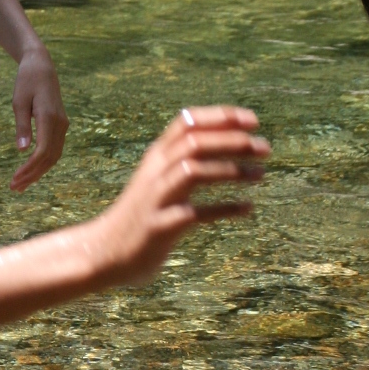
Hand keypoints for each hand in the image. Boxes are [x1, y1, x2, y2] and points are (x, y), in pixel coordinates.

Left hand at [11, 45, 67, 191]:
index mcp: (49, 117)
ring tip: (21, 184)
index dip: (29, 168)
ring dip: (38, 172)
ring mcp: (63, 125)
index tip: (15, 179)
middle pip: (49, 158)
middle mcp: (60, 124)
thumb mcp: (18, 101)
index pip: (42, 151)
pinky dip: (43, 163)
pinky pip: (54, 149)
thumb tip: (22, 151)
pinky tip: (31, 171)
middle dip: (32, 175)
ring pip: (54, 156)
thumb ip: (22, 126)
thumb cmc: (26, 81)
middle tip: (14, 188)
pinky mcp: (61, 125)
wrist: (41, 66)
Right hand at [91, 106, 268, 288]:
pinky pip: (196, 214)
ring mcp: (156, 199)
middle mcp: (154, 172)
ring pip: (193, 171)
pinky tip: (247, 209)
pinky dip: (225, 209)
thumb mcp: (157, 179)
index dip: (221, 116)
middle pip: (194, 143)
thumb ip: (182, 161)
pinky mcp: (160, 227)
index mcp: (155, 157)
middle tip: (266, 148)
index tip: (252, 121)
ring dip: (232, 170)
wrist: (102, 253)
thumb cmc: (140, 215)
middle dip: (233, 141)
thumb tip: (224, 144)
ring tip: (260, 174)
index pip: (187, 122)